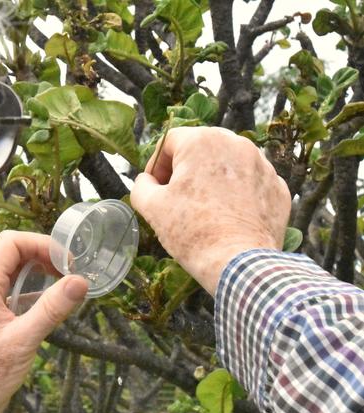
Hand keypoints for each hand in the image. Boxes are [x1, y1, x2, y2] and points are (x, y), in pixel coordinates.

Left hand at [0, 231, 87, 412]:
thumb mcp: (25, 340)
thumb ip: (52, 308)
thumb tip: (80, 281)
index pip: (11, 243)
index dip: (41, 244)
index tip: (67, 261)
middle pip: (12, 251)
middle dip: (43, 254)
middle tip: (70, 270)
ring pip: (14, 269)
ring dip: (40, 270)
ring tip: (66, 282)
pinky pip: (14, 289)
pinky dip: (35, 289)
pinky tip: (53, 302)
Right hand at [130, 127, 290, 294]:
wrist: (238, 263)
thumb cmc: (191, 231)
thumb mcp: (151, 207)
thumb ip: (141, 185)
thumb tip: (146, 181)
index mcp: (203, 141)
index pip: (170, 141)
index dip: (156, 164)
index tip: (154, 187)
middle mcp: (237, 144)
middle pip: (201, 149)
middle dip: (185, 171)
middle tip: (176, 199)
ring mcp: (263, 166)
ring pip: (227, 165)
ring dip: (211, 181)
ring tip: (202, 210)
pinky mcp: (278, 188)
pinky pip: (250, 184)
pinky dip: (236, 195)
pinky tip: (226, 218)